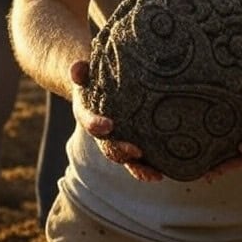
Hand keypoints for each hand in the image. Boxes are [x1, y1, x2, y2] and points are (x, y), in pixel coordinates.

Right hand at [68, 60, 162, 181]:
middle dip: (121, 151)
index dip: (96, 124)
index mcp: (87, 114)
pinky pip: (139, 160)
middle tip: (137, 151)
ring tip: (155, 175)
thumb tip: (77, 67)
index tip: (108, 124)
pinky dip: (149, 168)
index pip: (89, 121)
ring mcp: (116, 141)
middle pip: (109, 147)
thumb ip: (80, 71)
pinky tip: (164, 172)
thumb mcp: (86, 72)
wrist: (100, 87)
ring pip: (125, 160)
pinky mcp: (131, 145)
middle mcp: (101, 133)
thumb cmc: (95, 77)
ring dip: (139, 168)